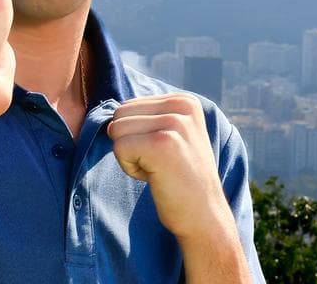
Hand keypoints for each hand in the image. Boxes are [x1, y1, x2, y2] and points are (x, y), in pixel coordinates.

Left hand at [106, 93, 233, 241]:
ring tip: (159, 169)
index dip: (136, 136)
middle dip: (130, 143)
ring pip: (116, 130)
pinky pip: (119, 148)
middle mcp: (181, 106)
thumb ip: (150, 116)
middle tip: (160, 163)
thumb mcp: (174, 135)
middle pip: (119, 114)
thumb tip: (113, 110)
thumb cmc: (180, 178)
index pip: (128, 106)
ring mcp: (174, 123)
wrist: (203, 216)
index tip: (163, 153)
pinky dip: (130, 168)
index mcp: (184, 100)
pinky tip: (155, 177)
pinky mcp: (162, 144)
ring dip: (130, 156)